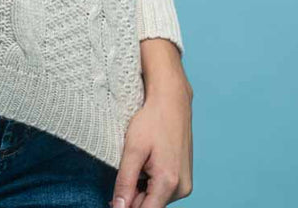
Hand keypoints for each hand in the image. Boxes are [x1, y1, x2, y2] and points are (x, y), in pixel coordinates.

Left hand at [109, 74, 192, 207]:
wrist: (172, 101)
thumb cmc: (152, 121)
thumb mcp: (133, 150)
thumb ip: (125, 182)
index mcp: (169, 183)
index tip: (112, 201)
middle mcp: (181, 189)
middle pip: (150, 206)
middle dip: (133, 197)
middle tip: (124, 173)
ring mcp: (185, 184)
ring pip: (156, 199)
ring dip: (142, 190)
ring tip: (138, 163)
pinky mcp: (184, 179)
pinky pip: (163, 191)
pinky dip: (151, 184)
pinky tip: (147, 164)